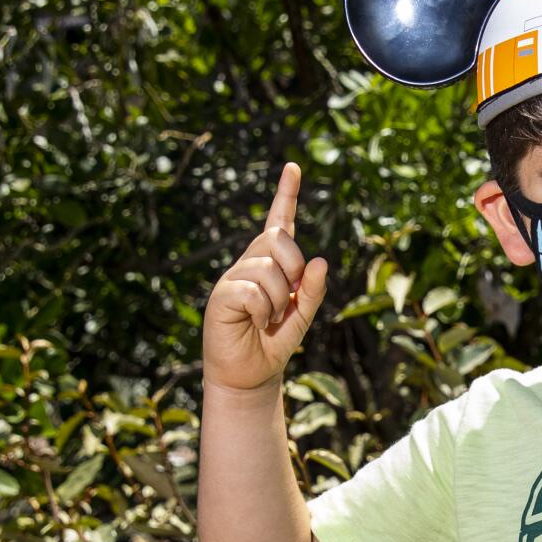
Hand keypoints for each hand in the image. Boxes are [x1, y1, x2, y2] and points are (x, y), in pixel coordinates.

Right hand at [203, 163, 328, 394]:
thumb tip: (319, 261)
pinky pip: (251, 290)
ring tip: (269, 319)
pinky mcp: (221, 295)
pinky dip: (264, 310)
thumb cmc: (275, 342)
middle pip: (279, 239)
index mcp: (272, 263)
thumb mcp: (303, 315)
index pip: (279, 222)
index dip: (286, 194)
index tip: (293, 167)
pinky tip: (257, 323)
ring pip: (268, 268)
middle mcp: (250, 263)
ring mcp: (234, 277)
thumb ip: (313, 290)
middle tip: (288, 299)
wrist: (250, 374)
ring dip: (279, 300)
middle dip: (294, 269)